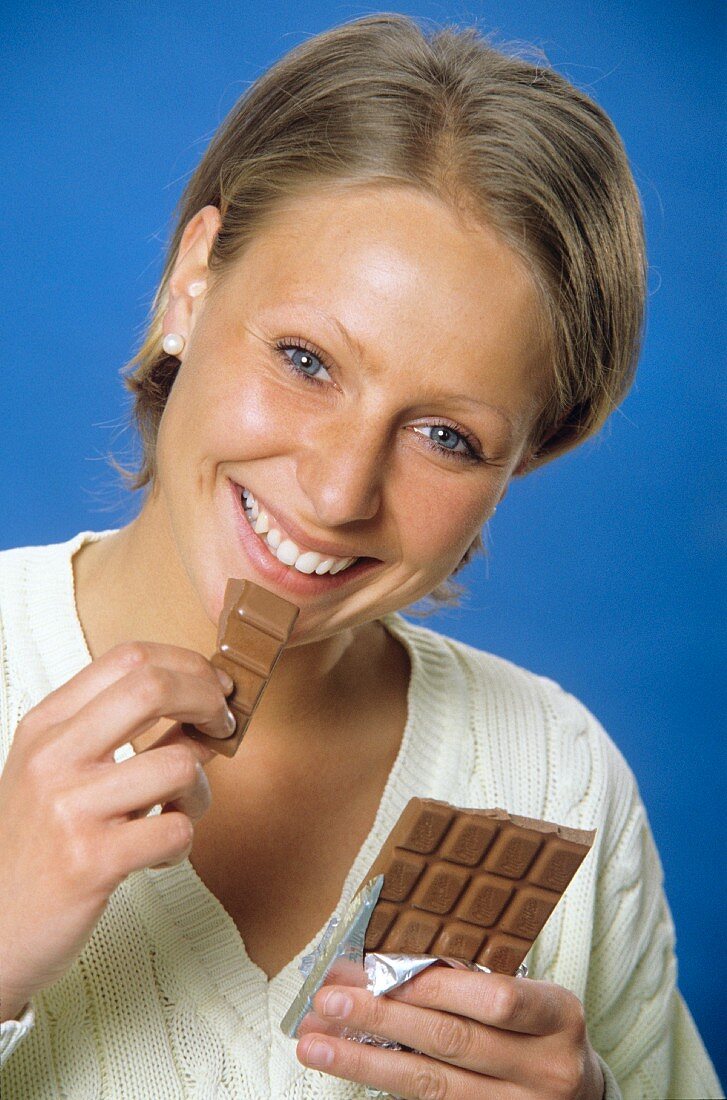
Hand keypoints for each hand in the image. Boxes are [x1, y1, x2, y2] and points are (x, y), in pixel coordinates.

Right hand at [0, 642, 232, 1020]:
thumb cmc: (34, 848)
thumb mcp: (57, 773)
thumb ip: (117, 734)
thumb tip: (201, 707)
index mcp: (46, 726)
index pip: (128, 657)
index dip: (187, 665)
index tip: (213, 687)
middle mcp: (53, 757)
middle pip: (152, 686)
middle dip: (208, 701)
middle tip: (222, 726)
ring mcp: (69, 808)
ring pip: (177, 765)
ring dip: (198, 791)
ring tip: (176, 811)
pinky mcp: (90, 861)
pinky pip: (176, 830)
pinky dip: (182, 843)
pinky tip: (157, 854)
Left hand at [297, 966, 604, 1098]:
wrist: (577, 1093)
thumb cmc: (539, 1029)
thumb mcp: (531, 997)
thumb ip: (474, 982)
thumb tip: (387, 966)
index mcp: (558, 1016)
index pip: (496, 998)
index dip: (434, 986)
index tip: (377, 972)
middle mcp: (545, 1068)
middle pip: (452, 1042)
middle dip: (382, 1019)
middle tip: (330, 1001)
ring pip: (430, 1085)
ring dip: (364, 1061)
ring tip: (317, 1044)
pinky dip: (385, 1083)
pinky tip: (352, 1067)